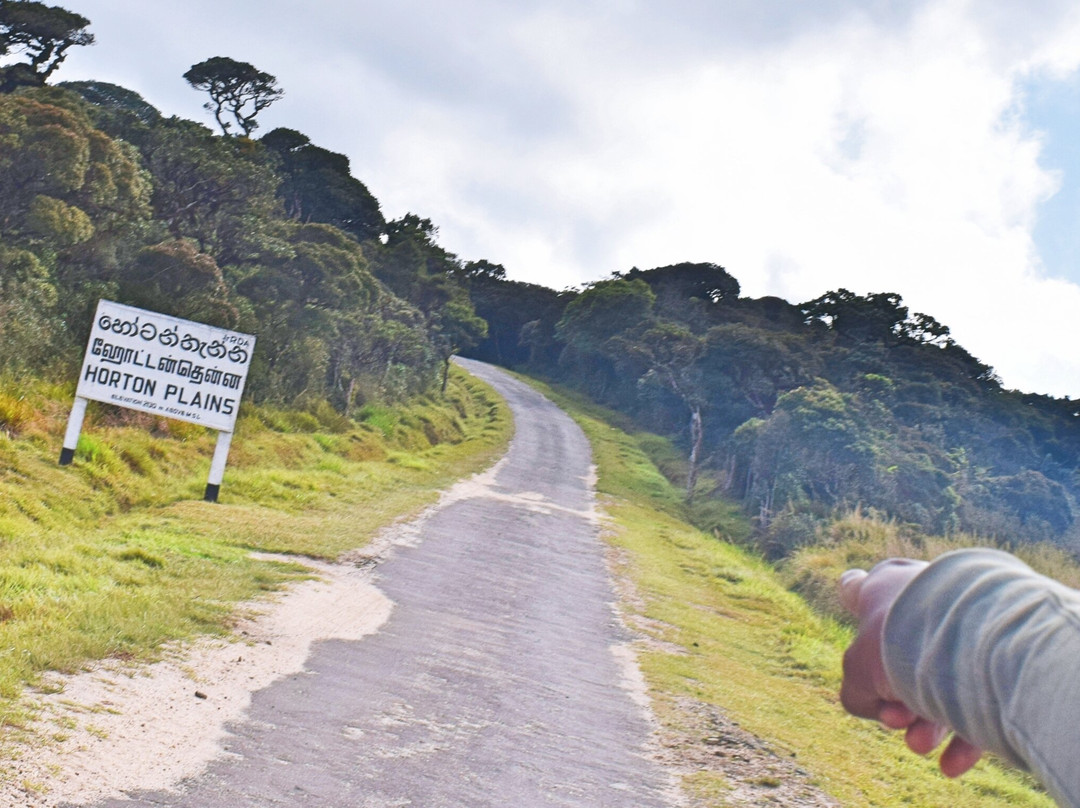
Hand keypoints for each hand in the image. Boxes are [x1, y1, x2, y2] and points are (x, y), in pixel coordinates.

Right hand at [839, 560, 982, 776]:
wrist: (975, 638)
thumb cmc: (904, 642)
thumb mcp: (857, 671)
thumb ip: (856, 691)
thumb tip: (879, 707)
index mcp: (886, 589)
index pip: (859, 587)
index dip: (851, 593)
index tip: (850, 591)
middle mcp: (926, 602)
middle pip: (899, 658)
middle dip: (894, 702)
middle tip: (896, 719)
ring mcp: (964, 628)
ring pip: (940, 684)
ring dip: (926, 725)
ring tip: (920, 743)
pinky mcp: (999, 660)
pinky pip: (978, 703)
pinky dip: (963, 736)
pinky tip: (949, 763)